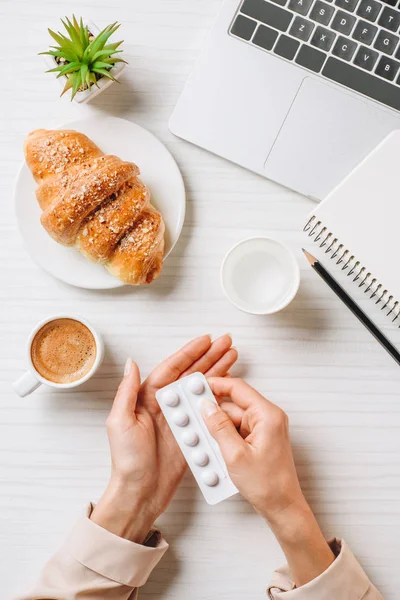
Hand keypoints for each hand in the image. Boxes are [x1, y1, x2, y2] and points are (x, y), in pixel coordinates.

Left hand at [91, 335, 236, 543]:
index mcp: (148, 398)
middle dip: (210, 357)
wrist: (140, 493)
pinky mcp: (192, 434)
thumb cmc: (127, 461)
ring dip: (218, 372)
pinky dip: (220, 398)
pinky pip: (208, 412)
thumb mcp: (120, 422)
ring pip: (202, 389)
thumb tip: (132, 363)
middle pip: (192, 374)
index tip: (206, 340)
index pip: (172, 368)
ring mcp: (181, 419)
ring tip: (233, 356)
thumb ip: (127, 391)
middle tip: (227, 343)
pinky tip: (230, 387)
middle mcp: (166, 405)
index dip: (190, 352)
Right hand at [202, 377, 333, 586]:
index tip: (196, 387)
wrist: (282, 507)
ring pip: (231, 420)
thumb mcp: (235, 455)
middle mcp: (267, 418)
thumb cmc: (268, 485)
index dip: (215, 385)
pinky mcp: (258, 439)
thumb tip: (206, 407)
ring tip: (205, 444)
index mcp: (267, 415)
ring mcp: (263, 429)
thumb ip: (218, 427)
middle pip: (232, 405)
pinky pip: (236, 431)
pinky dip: (223, 439)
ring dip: (216, 430)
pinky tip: (214, 451)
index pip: (237, 388)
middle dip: (212, 414)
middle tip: (193, 419)